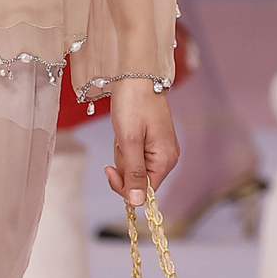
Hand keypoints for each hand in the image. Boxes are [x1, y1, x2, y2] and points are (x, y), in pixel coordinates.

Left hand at [103, 80, 178, 207]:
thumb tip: (137, 203)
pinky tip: (126, 129)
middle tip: (121, 140)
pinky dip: (125, 145)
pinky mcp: (153, 141)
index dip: (123, 185)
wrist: (135, 74)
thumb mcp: (129, 141)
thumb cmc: (133, 104)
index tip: (108, 169)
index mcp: (166, 160)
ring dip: (122, 152)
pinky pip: (134, 153)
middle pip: (137, 179)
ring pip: (133, 166)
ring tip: (124, 131)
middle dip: (123, 163)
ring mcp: (161, 149)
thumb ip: (133, 173)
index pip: (144, 192)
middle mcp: (168, 158)